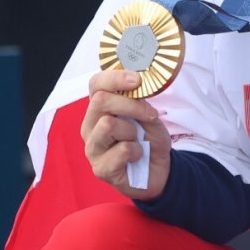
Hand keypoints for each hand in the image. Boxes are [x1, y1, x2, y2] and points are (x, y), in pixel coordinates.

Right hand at [80, 69, 170, 198]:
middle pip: (100, 101)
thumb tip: (136, 86)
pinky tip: (136, 157)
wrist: (159, 171)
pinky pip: (122, 150)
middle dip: (131, 105)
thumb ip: (140, 102)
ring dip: (132, 131)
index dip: (114, 78)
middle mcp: (90, 126)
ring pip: (108, 124)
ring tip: (137, 141)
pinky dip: (137, 151)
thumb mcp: (149, 116)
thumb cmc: (149, 141)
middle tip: (150, 115)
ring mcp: (92, 148)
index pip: (95, 85)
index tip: (137, 80)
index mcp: (100, 110)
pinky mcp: (100, 168)